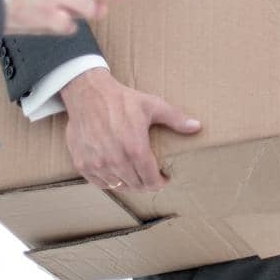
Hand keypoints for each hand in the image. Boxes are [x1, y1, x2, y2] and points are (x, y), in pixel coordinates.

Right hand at [58, 67, 200, 190]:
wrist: (88, 94)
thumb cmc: (122, 100)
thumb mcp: (153, 106)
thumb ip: (176, 119)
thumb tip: (197, 127)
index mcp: (135, 148)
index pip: (151, 180)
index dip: (160, 183)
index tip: (164, 179)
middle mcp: (115, 160)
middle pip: (136, 185)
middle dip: (146, 184)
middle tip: (151, 177)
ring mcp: (97, 164)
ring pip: (118, 186)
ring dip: (129, 184)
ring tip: (135, 176)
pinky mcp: (82, 164)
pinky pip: (100, 183)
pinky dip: (110, 182)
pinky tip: (117, 174)